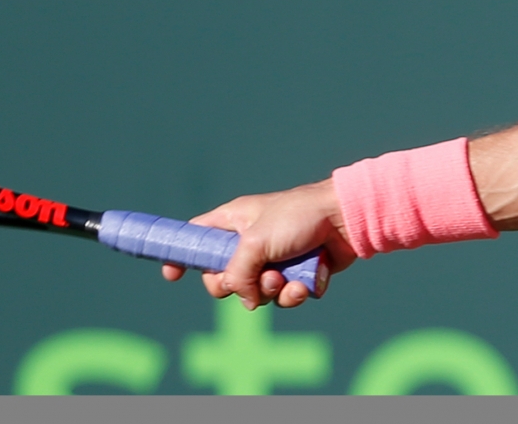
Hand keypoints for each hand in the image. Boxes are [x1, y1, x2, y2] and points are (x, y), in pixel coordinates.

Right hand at [159, 179, 357, 308]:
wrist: (345, 220)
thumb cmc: (298, 217)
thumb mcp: (256, 242)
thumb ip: (237, 274)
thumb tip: (245, 300)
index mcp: (234, 221)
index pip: (197, 237)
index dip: (183, 254)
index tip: (171, 275)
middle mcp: (251, 241)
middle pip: (224, 278)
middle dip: (237, 286)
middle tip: (251, 279)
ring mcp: (274, 259)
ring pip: (257, 293)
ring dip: (271, 291)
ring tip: (285, 277)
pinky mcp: (296, 273)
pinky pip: (284, 297)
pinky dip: (294, 294)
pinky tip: (304, 283)